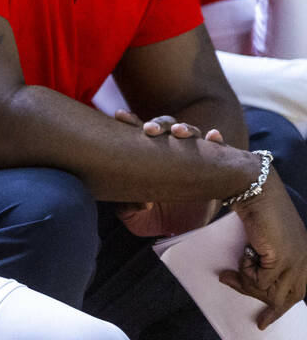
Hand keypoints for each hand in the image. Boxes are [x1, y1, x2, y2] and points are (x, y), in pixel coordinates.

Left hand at [111, 110, 220, 234]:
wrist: (196, 225)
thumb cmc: (163, 216)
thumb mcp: (141, 219)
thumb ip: (126, 211)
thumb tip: (135, 203)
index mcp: (151, 156)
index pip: (138, 135)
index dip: (130, 123)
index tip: (120, 115)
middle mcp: (173, 149)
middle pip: (164, 127)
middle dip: (157, 124)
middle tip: (149, 130)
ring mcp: (196, 154)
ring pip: (190, 132)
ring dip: (184, 128)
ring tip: (178, 131)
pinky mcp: (218, 164)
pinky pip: (219, 147)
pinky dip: (216, 140)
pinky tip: (214, 137)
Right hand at [221, 167, 306, 328]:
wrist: (256, 191)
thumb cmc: (258, 210)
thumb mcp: (266, 240)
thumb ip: (266, 260)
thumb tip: (247, 280)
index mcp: (305, 257)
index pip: (298, 293)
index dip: (279, 309)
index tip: (263, 322)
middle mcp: (305, 263)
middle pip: (284, 297)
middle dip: (259, 302)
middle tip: (235, 291)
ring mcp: (295, 263)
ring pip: (269, 293)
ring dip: (245, 285)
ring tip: (228, 274)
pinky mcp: (281, 261)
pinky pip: (259, 283)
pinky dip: (245, 272)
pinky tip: (243, 255)